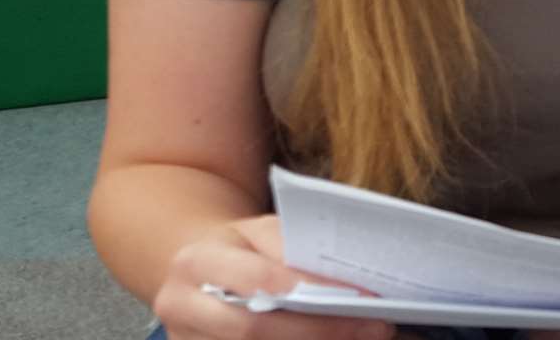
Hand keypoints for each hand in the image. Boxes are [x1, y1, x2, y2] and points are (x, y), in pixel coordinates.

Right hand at [151, 214, 391, 339]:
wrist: (192, 271)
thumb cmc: (238, 246)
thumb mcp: (259, 230)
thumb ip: (292, 249)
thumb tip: (346, 280)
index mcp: (196, 262)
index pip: (258, 279)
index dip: (310, 289)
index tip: (361, 295)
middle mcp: (182, 308)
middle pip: (255, 330)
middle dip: (322, 330)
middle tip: (377, 327)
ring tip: (365, 339)